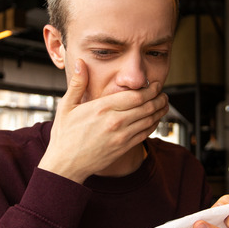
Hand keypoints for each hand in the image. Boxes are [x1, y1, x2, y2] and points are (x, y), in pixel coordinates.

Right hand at [38, 59, 168, 183]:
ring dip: (160, 111)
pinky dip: (154, 125)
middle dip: (159, 98)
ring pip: (149, 120)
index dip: (150, 89)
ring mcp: (121, 136)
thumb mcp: (66, 106)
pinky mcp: (124, 148)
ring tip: (164, 104)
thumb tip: (80, 62)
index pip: (135, 95)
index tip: (155, 84)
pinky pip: (145, 134)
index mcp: (102, 108)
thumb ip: (77, 84)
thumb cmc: (64, 135)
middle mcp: (114, 122)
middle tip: (163, 93)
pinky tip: (155, 119)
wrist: (66, 164)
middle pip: (146, 107)